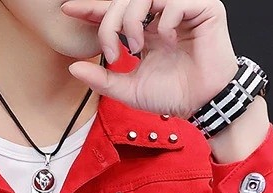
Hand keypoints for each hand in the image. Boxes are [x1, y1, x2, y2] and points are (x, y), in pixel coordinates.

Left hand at [61, 0, 239, 118]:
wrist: (203, 103)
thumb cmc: (173, 95)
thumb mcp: (129, 90)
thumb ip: (103, 79)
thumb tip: (73, 68)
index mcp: (146, 30)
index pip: (116, 12)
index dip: (92, 9)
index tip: (68, 9)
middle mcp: (162, 15)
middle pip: (124, 0)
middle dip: (110, 23)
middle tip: (112, 52)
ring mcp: (182, 9)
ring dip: (132, 20)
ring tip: (135, 47)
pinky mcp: (204, 8)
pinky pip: (175, 2)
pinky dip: (164, 22)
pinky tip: (168, 42)